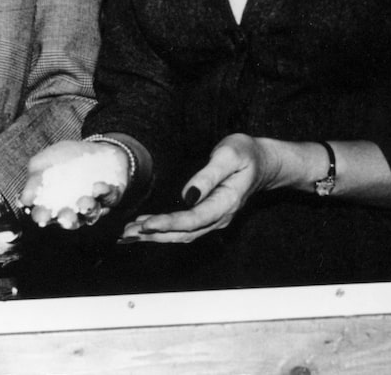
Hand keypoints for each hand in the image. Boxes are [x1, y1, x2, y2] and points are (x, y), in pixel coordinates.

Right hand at [20, 139, 129, 229]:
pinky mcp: (111, 196)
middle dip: (66, 220)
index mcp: (55, 202)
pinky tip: (98, 186)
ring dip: (87, 209)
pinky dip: (104, 193)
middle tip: (64, 217)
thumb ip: (34, 178)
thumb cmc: (68, 157)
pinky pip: (109, 198)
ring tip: (83, 202)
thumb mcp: (45, 161)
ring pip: (90, 214)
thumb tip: (23, 199)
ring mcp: (93, 204)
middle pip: (69, 221)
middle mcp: (74, 209)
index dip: (42, 217)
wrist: (97, 148)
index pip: (46, 215)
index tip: (41, 216)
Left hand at [121, 133, 276, 243]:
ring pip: (182, 235)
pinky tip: (146, 229)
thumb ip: (209, 175)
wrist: (264, 162)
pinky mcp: (208, 216)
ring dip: (155, 236)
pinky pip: (185, 229)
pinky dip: (164, 232)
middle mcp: (219, 217)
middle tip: (126, 233)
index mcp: (225, 203)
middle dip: (154, 235)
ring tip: (129, 234)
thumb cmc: (246, 153)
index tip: (145, 223)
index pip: (193, 219)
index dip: (168, 224)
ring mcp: (214, 219)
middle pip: (184, 233)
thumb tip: (188, 194)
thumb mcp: (229, 155)